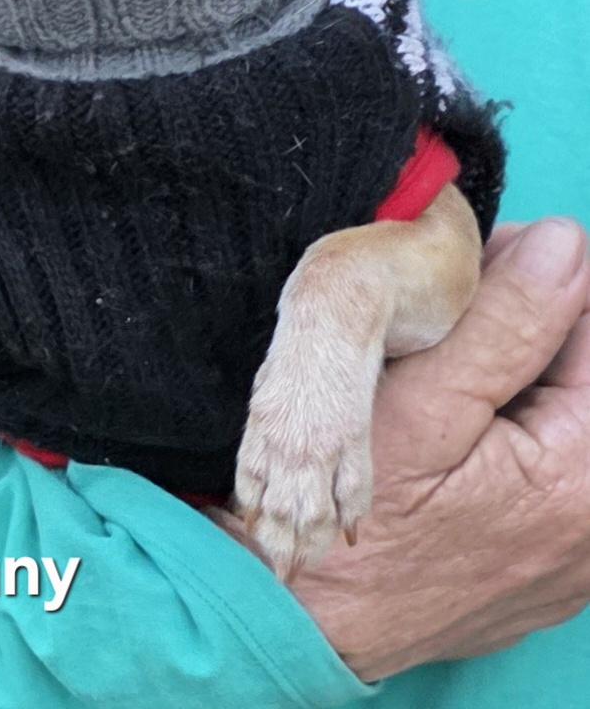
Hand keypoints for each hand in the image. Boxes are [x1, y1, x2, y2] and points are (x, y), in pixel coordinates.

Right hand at [291, 217, 589, 681]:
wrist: (296, 615)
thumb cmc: (351, 511)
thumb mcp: (421, 402)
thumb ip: (505, 321)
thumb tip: (564, 243)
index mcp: (581, 474)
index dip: (538, 281)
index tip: (474, 264)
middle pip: (577, 378)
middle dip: (523, 329)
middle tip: (441, 316)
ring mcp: (572, 557)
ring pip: (559, 421)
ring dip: (510, 378)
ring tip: (435, 371)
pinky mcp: (542, 572)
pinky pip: (544, 474)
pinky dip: (506, 434)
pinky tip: (447, 430)